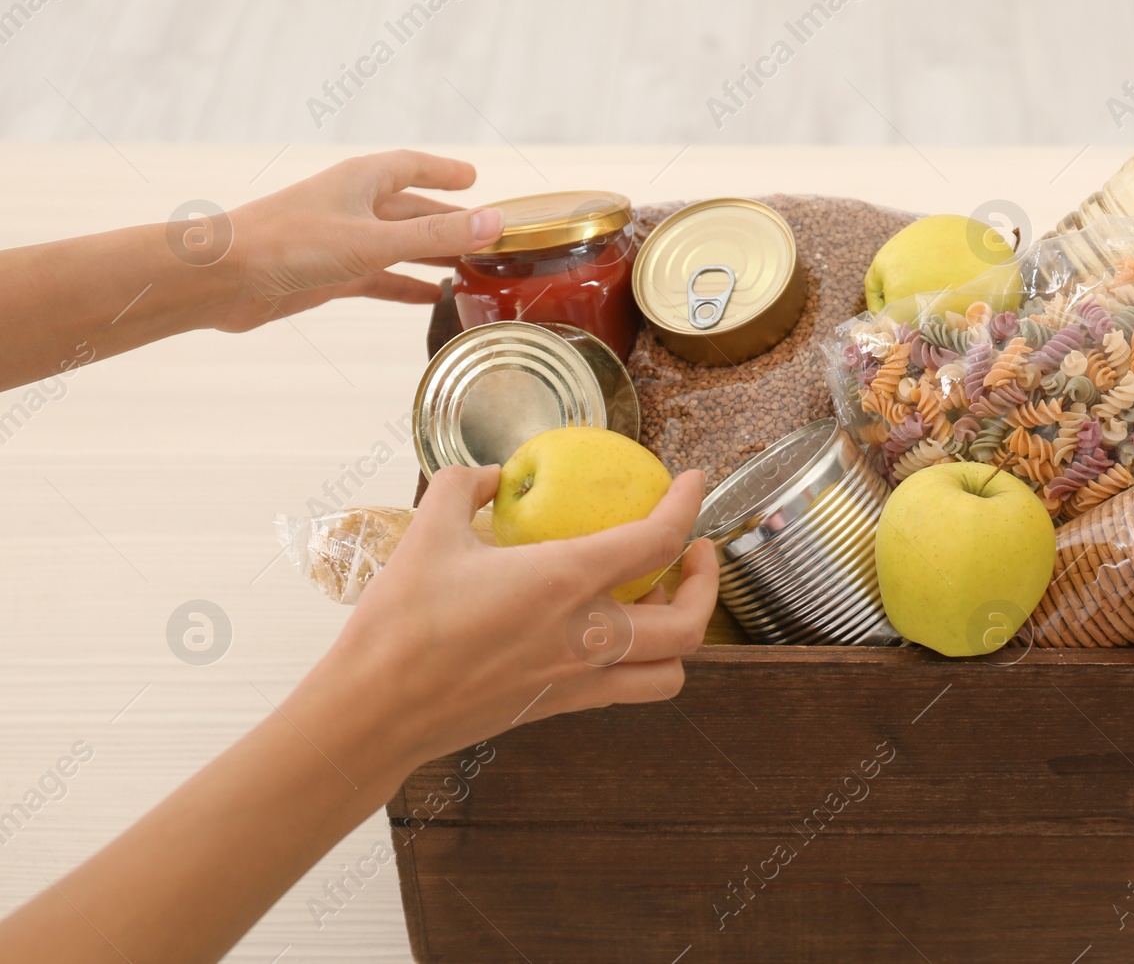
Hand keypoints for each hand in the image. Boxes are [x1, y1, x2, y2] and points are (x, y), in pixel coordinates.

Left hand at [210, 150, 504, 331]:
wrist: (224, 278)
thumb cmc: (289, 244)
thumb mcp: (373, 240)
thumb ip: (435, 234)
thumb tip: (493, 223)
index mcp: (361, 181)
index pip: (413, 166)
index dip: (444, 171)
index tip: (475, 179)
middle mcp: (352, 206)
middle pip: (411, 208)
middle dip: (447, 220)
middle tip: (485, 233)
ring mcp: (341, 241)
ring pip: (398, 244)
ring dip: (431, 255)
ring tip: (468, 269)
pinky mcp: (329, 274)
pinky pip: (379, 277)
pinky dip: (404, 286)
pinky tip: (428, 298)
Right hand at [322, 464, 718, 767]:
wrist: (376, 709)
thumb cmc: (401, 619)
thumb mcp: (429, 529)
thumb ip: (467, 486)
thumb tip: (495, 474)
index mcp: (564, 581)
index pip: (657, 540)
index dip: (687, 506)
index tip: (692, 483)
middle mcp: (587, 636)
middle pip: (688, 622)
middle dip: (707, 582)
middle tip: (694, 550)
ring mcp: (579, 679)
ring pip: (671, 670)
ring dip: (682, 633)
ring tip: (659, 600)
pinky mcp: (561, 707)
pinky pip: (628, 689)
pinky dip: (642, 662)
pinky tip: (611, 633)